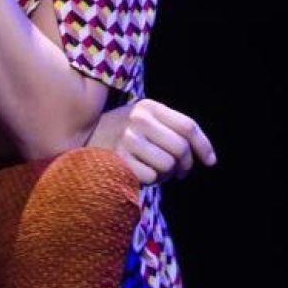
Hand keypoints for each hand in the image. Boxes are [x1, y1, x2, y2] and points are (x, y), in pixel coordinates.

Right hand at [88, 98, 216, 184]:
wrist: (78, 141)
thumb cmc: (118, 134)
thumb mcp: (141, 121)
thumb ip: (169, 129)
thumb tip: (206, 157)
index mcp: (148, 106)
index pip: (188, 127)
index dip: (204, 146)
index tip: (209, 161)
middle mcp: (137, 119)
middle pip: (181, 148)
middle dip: (185, 165)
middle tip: (179, 172)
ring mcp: (126, 138)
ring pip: (168, 164)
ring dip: (166, 174)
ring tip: (155, 172)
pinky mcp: (118, 158)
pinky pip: (151, 176)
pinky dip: (150, 180)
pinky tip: (139, 174)